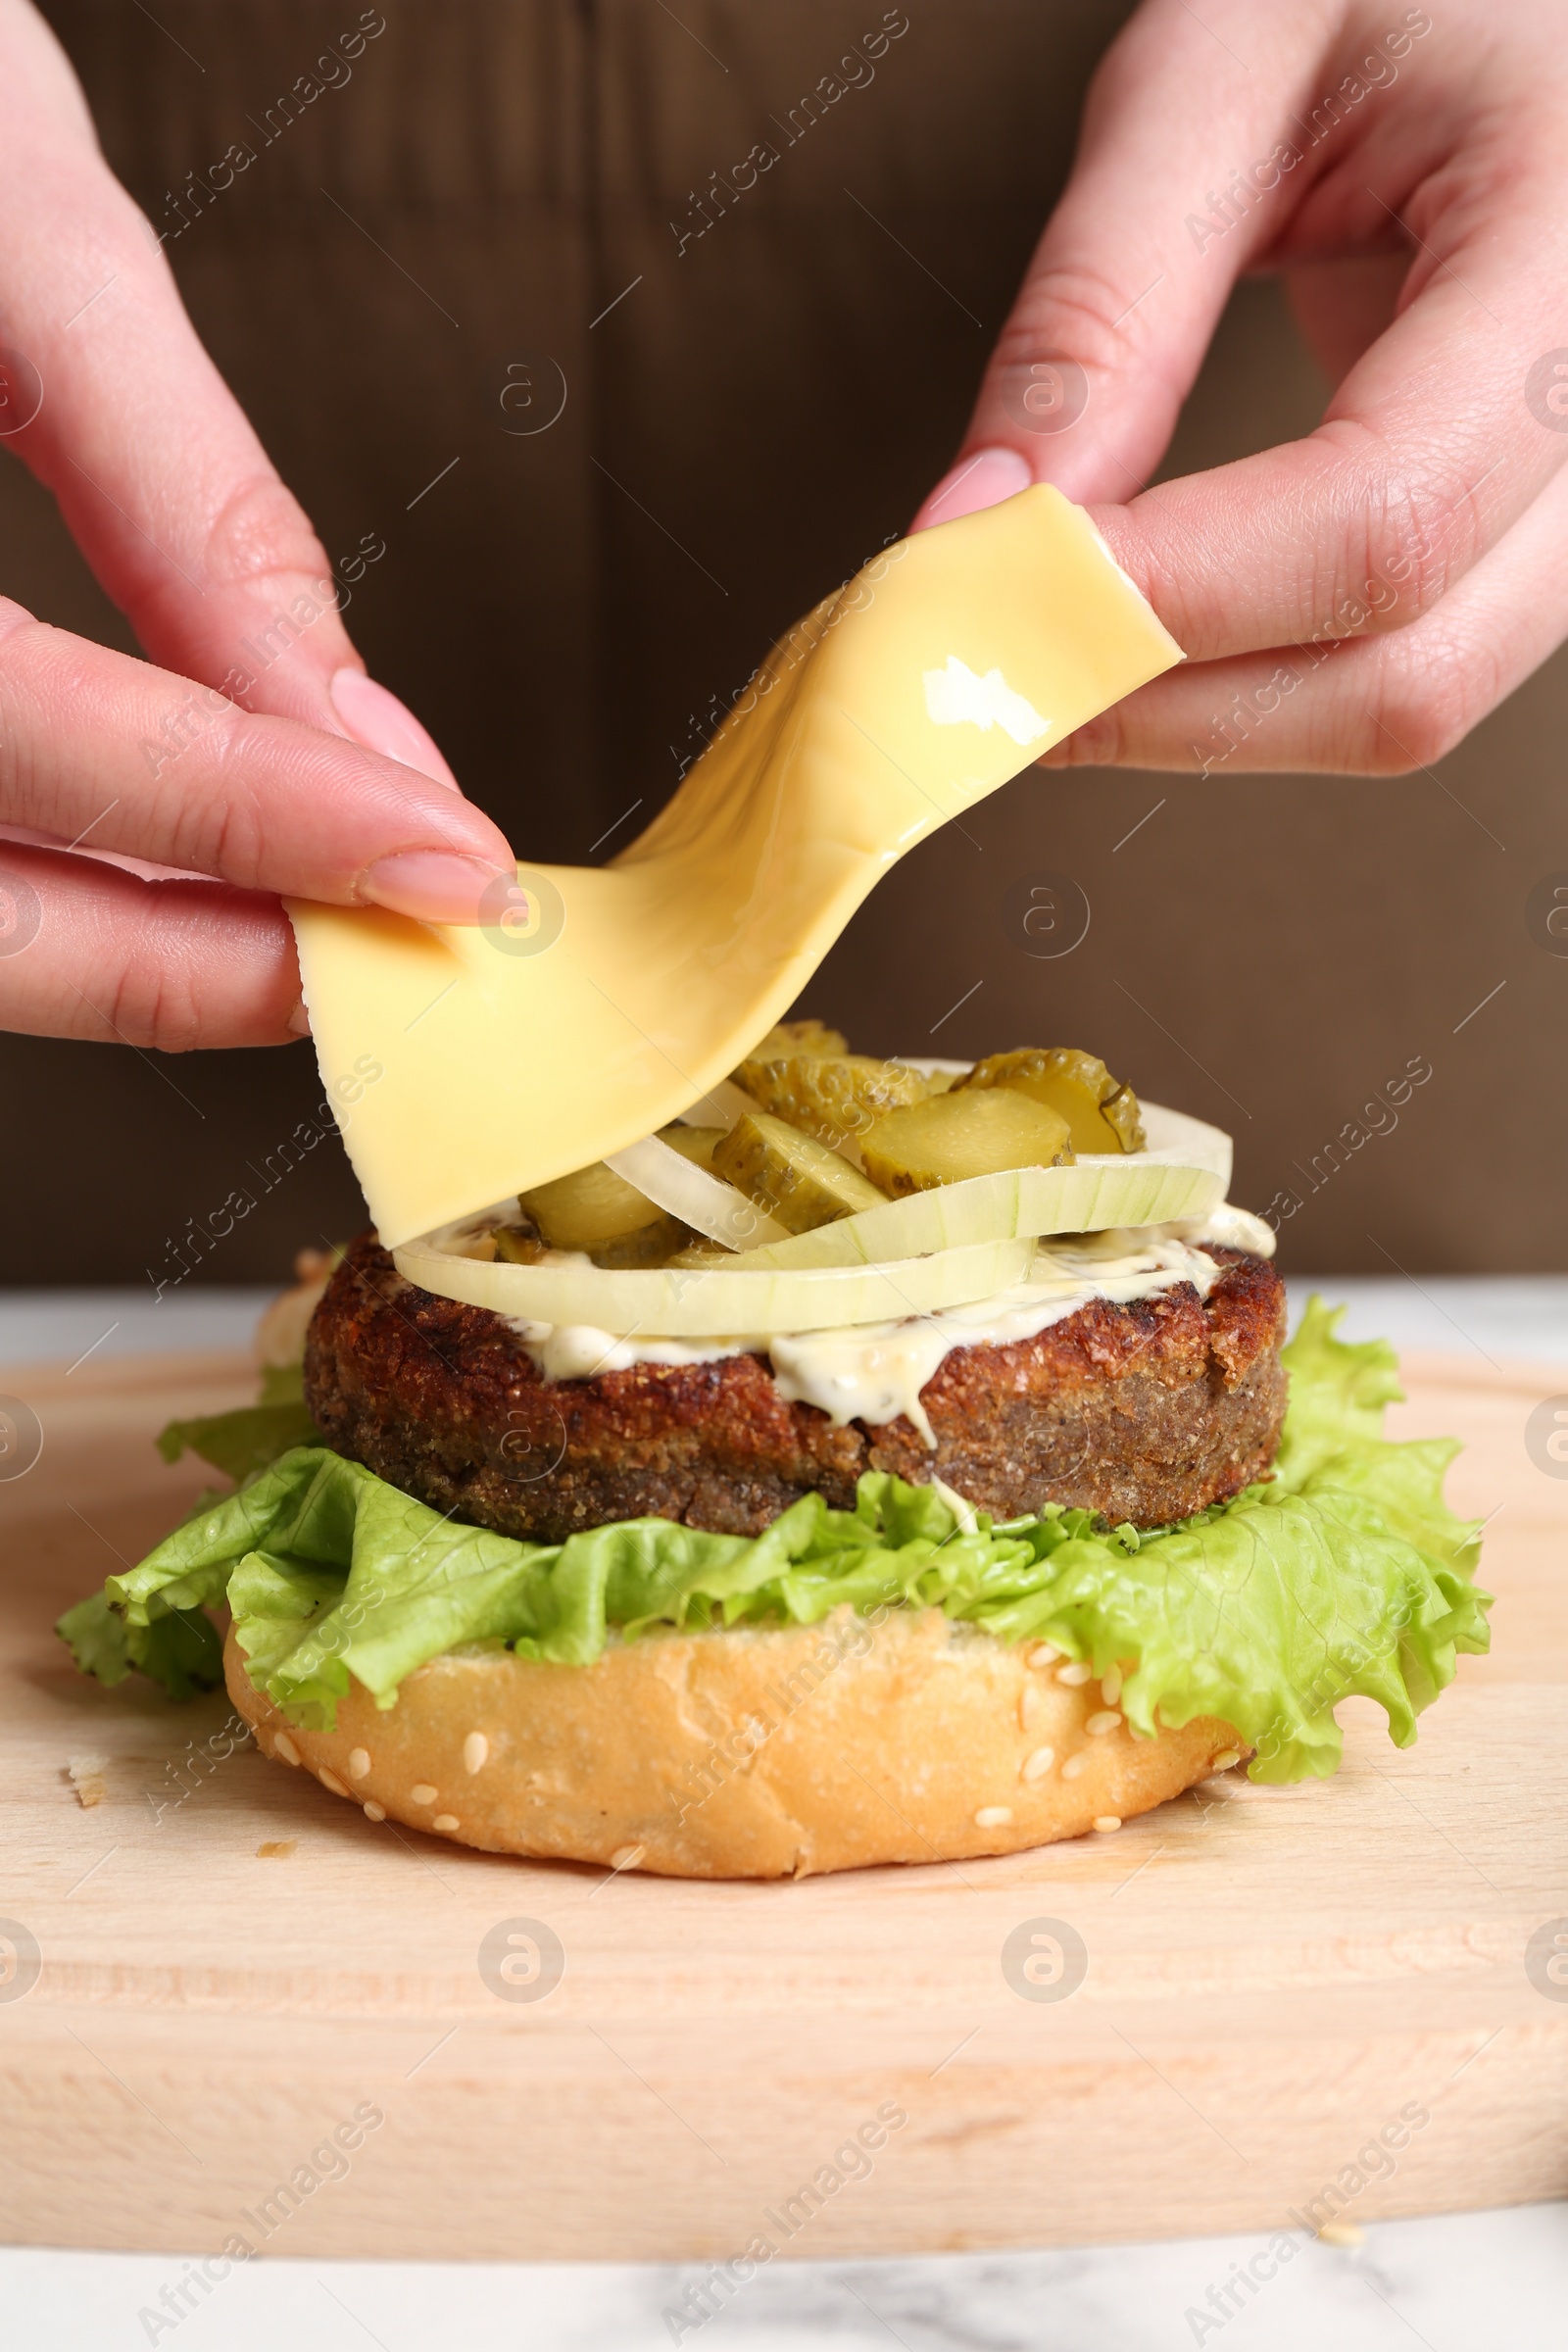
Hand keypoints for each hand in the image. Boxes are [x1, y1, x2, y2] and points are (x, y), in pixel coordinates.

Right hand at [0, 0, 513, 1049]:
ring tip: (288, 920)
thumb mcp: (16, 219)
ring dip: (110, 951)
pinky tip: (153, 865)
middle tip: (379, 951)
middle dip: (189, 963)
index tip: (442, 864)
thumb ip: (188, 499)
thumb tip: (353, 730)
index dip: (253, 824)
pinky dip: (33, 875)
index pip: (25, 734)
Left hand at [914, 0, 1567, 777]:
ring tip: (1050, 643)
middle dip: (1168, 704)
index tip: (988, 602)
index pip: (1380, 516)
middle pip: (1407, 672)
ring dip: (1203, 718)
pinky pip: (1404, 669)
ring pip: (1408, 703)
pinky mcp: (1541, 530)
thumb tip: (979, 531)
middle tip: (987, 669)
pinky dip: (1254, 685)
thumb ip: (1099, 307)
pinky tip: (1146, 629)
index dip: (1165, 600)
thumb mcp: (1219, 70)